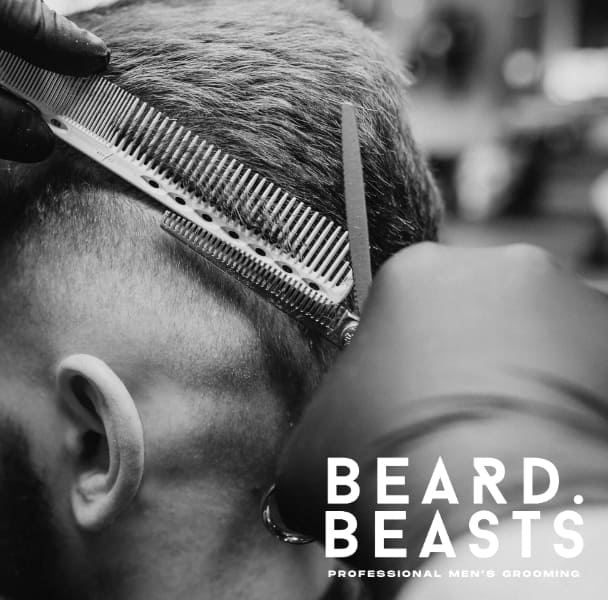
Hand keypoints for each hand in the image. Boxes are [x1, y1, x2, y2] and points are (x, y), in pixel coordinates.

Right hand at [272, 243, 607, 595]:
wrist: (493, 517)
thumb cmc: (393, 470)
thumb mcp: (309, 451)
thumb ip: (319, 429)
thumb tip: (318, 461)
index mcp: (414, 273)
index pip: (405, 303)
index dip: (401, 357)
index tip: (400, 399)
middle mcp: (501, 268)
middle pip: (481, 309)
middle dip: (467, 359)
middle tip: (451, 424)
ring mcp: (576, 304)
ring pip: (540, 337)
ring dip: (522, 380)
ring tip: (504, 448)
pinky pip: (587, 373)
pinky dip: (569, 406)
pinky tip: (544, 453)